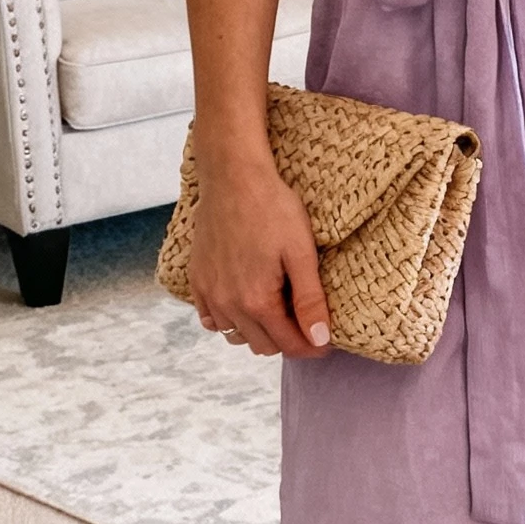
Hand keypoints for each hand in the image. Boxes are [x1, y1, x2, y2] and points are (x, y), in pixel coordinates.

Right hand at [188, 148, 331, 358]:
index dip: (312, 346)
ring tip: (278, 309)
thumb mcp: (302, 253)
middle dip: (288, 339)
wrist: (233, 176)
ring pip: (236, 336)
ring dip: (259, 332)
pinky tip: (245, 302)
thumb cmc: (272, 208)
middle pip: (263, 345)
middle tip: (307, 319)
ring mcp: (208, 293)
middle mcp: (228, 304)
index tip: (327, 341)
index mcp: (257, 301)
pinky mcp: (197, 280)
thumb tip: (320, 339)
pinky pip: (211, 319)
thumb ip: (310, 300)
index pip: (289, 344)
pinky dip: (230, 320)